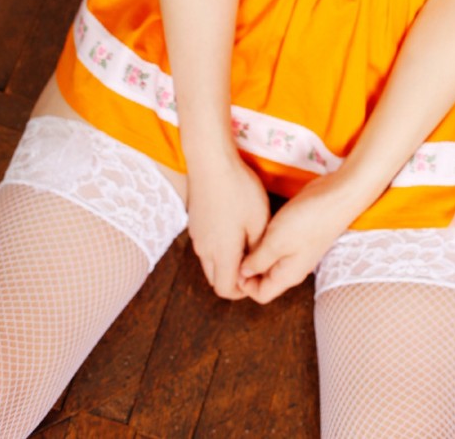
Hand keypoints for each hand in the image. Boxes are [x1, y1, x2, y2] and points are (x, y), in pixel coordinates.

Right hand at [186, 146, 270, 298]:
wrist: (210, 163)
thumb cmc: (240, 191)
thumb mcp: (260, 220)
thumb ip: (258, 248)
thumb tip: (257, 264)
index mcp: (222, 254)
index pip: (225, 290)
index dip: (241, 291)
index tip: (256, 276)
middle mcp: (205, 250)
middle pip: (215, 279)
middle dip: (233, 278)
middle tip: (252, 261)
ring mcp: (196, 237)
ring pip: (209, 262)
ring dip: (225, 261)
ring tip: (245, 242)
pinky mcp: (194, 224)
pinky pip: (205, 246)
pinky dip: (218, 247)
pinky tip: (232, 227)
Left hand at [238, 169, 362, 304]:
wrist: (337, 196)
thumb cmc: (308, 220)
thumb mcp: (276, 242)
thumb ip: (257, 261)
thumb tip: (242, 274)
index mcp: (288, 275)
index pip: (261, 294)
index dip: (244, 285)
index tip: (233, 264)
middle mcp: (293, 267)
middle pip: (265, 278)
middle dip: (248, 269)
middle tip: (235, 249)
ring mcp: (297, 250)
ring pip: (270, 260)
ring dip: (256, 252)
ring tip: (244, 237)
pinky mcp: (299, 234)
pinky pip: (278, 244)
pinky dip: (266, 240)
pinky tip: (259, 226)